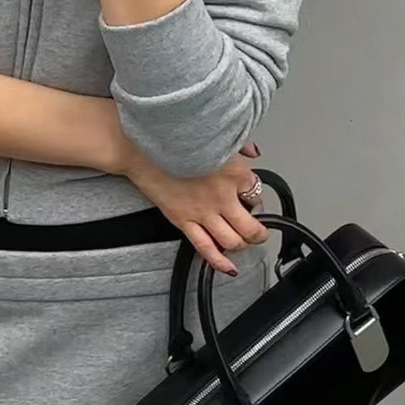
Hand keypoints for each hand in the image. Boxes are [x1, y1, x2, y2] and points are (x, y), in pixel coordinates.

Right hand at [125, 142, 269, 276]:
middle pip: (251, 226)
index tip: (252, 197)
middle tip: (259, 232)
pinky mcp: (184, 221)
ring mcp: (204, 212)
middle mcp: (223, 196)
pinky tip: (229, 267)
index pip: (256, 193)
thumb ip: (239, 144)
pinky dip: (220, 262)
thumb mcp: (216, 136)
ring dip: (242, 245)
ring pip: (233, 241)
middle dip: (258, 233)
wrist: (145, 148)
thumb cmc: (178, 140)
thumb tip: (253, 152)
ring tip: (243, 243)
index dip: (256, 197)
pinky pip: (206, 249)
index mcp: (235, 173)